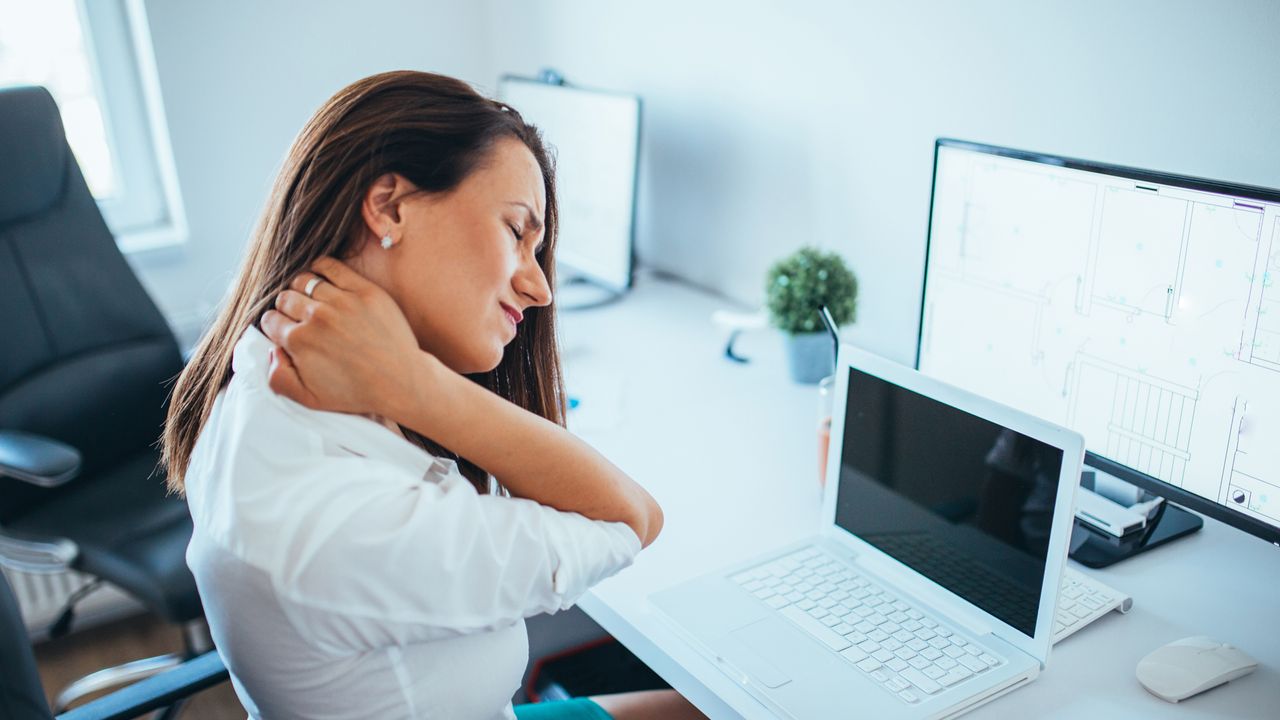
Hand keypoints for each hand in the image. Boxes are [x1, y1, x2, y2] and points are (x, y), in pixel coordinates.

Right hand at [260, 257, 428, 418]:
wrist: (400, 381)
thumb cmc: (356, 392)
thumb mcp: (309, 399)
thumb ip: (279, 378)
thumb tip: (272, 351)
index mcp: (299, 341)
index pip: (270, 320)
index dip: (275, 326)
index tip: (285, 329)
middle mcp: (317, 317)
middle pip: (284, 298)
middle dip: (286, 307)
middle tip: (299, 316)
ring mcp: (342, 302)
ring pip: (304, 280)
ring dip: (301, 288)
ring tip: (310, 299)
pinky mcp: (364, 291)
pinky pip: (331, 266)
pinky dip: (320, 267)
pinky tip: (320, 277)